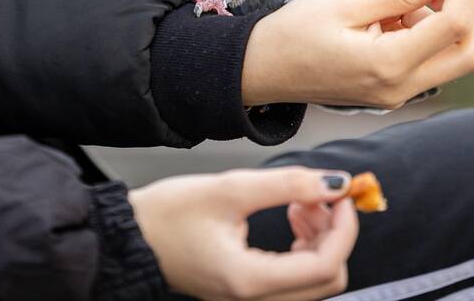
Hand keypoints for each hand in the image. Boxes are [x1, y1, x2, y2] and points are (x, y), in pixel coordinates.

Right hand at [130, 167, 357, 300]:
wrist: (129, 236)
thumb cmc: (167, 215)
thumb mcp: (229, 188)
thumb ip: (287, 184)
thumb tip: (335, 183)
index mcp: (249, 280)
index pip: (326, 265)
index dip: (344, 226)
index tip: (342, 192)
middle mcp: (252, 300)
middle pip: (327, 279)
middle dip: (334, 233)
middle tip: (320, 195)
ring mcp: (249, 299)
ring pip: (313, 280)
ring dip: (319, 238)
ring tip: (299, 201)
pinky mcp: (245, 290)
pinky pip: (293, 277)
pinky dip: (302, 246)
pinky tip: (289, 214)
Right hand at [243, 0, 473, 107]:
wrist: (262, 70)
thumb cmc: (294, 32)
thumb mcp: (347, 2)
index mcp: (388, 65)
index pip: (454, 26)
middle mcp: (400, 88)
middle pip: (468, 53)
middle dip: (467, 11)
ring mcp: (398, 94)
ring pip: (453, 58)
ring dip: (445, 22)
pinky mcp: (393, 91)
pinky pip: (429, 62)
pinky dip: (426, 34)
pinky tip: (394, 16)